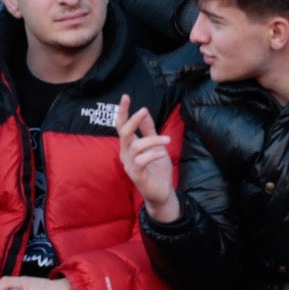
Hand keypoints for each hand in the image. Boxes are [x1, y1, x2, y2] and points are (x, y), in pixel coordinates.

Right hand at [116, 94, 178, 221]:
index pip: (121, 126)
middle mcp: (126, 154)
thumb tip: (144, 111)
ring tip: (167, 140)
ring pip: (136, 146)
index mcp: (129, 146)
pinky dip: (151, 154)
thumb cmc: (157, 169)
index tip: (126, 96)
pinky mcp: (137, 176)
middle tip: (143, 110)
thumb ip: (149, 130)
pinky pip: (141, 161)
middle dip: (132, 120)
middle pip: (123, 133)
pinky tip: (161, 153)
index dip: (122, 112)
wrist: (162, 192)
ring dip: (153, 140)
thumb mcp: (156, 145)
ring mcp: (130, 166)